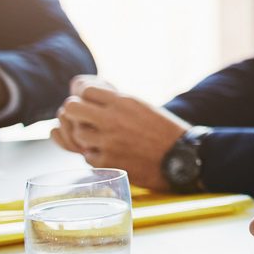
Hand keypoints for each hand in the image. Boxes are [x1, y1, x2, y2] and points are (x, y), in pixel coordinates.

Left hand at [52, 75, 187, 191]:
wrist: (182, 158)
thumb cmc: (164, 131)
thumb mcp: (142, 106)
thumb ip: (116, 100)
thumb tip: (89, 92)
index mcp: (123, 102)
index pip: (85, 90)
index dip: (81, 95)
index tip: (85, 101)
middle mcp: (113, 120)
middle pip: (71, 108)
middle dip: (74, 112)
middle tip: (83, 119)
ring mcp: (109, 142)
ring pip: (78, 134)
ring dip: (86, 137)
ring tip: (100, 139)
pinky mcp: (108, 163)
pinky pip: (88, 157)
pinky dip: (96, 156)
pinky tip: (110, 154)